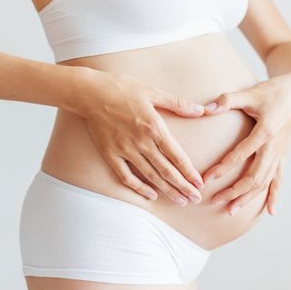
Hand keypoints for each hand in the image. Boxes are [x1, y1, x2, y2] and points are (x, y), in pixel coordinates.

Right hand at [74, 68, 204, 205]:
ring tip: (180, 201)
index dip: (189, 171)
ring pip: (150, 176)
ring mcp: (124, 150)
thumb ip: (177, 103)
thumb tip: (200, 110)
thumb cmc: (121, 88)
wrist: (90, 93)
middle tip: (195, 199)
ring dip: (167, 190)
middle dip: (183, 186)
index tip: (199, 183)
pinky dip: (139, 188)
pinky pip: (126, 176)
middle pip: (166, 170)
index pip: (176, 155)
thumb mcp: (152, 91)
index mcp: (154, 126)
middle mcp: (141, 142)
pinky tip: (150, 195)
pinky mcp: (110, 154)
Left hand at [201, 69, 290, 214]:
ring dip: (249, 198)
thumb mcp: (250, 93)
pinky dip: (274, 195)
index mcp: (265, 132)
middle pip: (255, 177)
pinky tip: (270, 211)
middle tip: (215, 201)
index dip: (222, 169)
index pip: (240, 155)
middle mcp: (275, 147)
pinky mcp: (283, 154)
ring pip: (266, 182)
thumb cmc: (272, 90)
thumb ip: (227, 100)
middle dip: (235, 192)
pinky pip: (279, 178)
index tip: (206, 180)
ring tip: (232, 210)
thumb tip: (204, 108)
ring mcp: (280, 153)